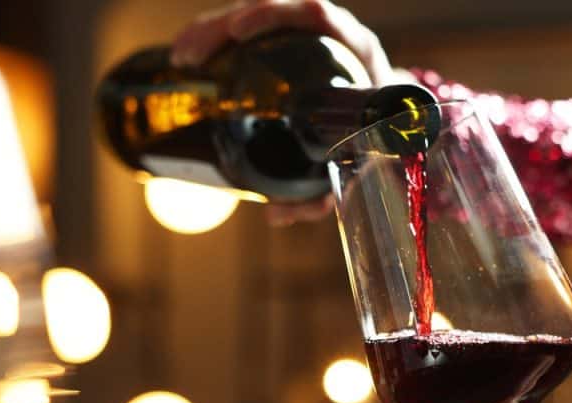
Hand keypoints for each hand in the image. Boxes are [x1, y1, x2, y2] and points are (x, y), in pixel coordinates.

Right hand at [171, 0, 394, 224]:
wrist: (390, 126)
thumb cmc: (375, 141)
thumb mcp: (357, 164)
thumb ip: (323, 192)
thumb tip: (277, 214)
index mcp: (356, 51)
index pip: (315, 14)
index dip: (274, 16)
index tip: (239, 32)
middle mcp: (331, 36)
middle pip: (274, 12)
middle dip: (223, 26)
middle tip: (191, 55)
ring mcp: (307, 37)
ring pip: (255, 18)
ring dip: (211, 30)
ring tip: (180, 57)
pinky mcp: (287, 47)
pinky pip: (250, 34)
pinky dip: (217, 41)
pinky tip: (189, 58)